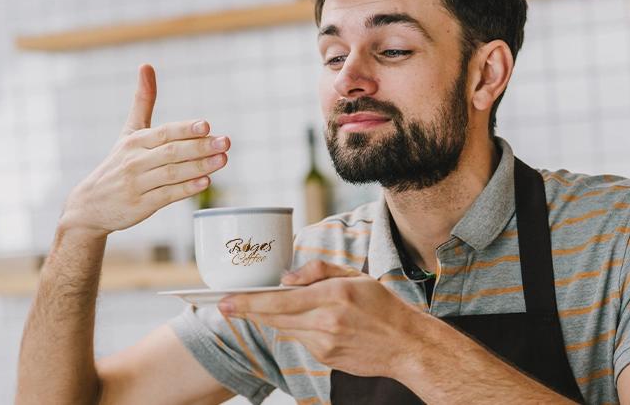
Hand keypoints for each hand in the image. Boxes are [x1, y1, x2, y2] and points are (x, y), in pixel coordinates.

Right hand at [59, 64, 229, 236]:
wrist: (90, 206)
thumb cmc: (117, 165)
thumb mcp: (128, 132)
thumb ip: (142, 102)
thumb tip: (146, 65)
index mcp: (134, 142)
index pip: (163, 133)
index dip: (185, 129)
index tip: (206, 126)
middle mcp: (134, 161)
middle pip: (171, 152)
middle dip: (201, 147)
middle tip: (226, 142)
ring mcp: (137, 184)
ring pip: (172, 173)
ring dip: (199, 166)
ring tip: (222, 160)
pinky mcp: (141, 205)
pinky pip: (167, 195)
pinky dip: (186, 188)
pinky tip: (205, 182)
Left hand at [218, 260, 426, 377]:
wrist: (406, 345)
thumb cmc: (383, 306)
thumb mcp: (354, 275)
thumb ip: (317, 271)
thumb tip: (286, 279)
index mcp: (332, 296)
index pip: (279, 301)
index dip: (248, 303)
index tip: (224, 301)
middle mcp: (325, 322)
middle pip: (273, 318)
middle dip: (246, 311)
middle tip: (223, 305)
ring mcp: (324, 344)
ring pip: (284, 330)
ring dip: (269, 319)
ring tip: (252, 309)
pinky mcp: (325, 359)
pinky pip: (300, 340)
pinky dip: (295, 329)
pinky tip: (302, 321)